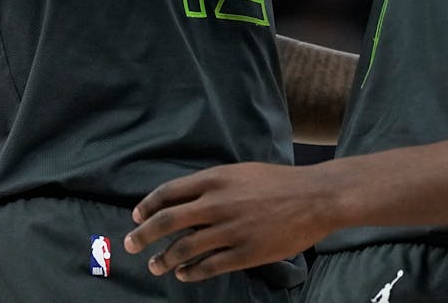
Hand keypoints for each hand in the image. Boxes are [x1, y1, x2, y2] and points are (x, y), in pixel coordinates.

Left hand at [123, 162, 328, 281]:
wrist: (316, 197)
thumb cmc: (280, 182)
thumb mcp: (242, 173)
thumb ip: (213, 185)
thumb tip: (184, 201)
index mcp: (216, 179)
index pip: (168, 193)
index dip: (147, 207)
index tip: (136, 218)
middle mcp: (217, 204)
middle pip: (166, 222)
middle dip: (143, 235)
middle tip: (131, 245)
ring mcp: (230, 230)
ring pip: (183, 249)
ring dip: (164, 259)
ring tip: (157, 265)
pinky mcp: (244, 253)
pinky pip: (207, 266)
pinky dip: (190, 272)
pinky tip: (184, 274)